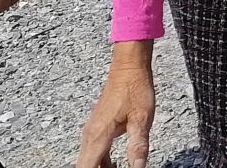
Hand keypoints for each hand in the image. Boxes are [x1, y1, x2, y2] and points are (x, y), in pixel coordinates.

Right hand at [78, 47, 155, 167]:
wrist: (128, 69)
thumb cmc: (135, 89)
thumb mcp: (141, 120)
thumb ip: (138, 146)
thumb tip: (138, 167)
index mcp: (98, 136)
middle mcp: (89, 135)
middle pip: (85, 165)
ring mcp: (91, 131)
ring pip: (88, 160)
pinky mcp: (97, 128)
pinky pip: (94, 152)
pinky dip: (101, 162)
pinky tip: (113, 167)